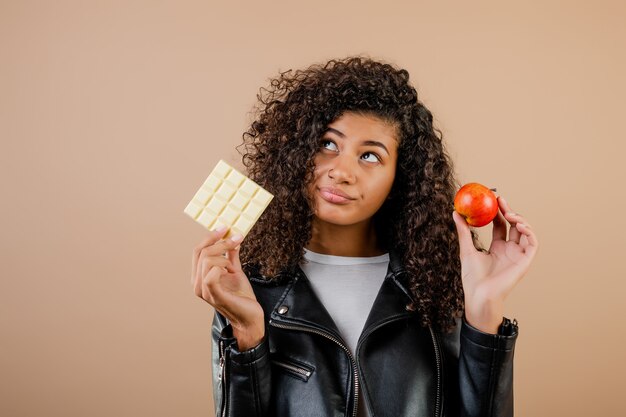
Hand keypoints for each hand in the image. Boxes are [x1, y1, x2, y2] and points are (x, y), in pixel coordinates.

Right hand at [191, 226, 264, 349]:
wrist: (249, 317)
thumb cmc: (241, 296)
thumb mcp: (236, 271)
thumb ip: (231, 256)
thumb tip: (233, 237)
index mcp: (200, 276)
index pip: (198, 250)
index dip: (210, 236)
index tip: (225, 227)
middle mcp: (197, 283)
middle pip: (201, 252)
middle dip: (221, 242)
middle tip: (236, 239)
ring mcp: (204, 291)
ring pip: (206, 260)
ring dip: (224, 257)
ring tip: (232, 266)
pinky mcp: (214, 296)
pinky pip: (211, 275)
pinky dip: (222, 267)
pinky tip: (229, 271)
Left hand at [452, 196, 538, 333]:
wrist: (479, 294)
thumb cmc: (472, 277)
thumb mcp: (466, 249)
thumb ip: (463, 231)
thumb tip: (455, 213)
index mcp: (497, 248)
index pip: (501, 225)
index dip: (498, 211)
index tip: (492, 199)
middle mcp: (509, 250)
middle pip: (513, 225)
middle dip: (509, 210)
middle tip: (500, 199)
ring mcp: (518, 255)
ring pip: (525, 231)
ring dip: (519, 219)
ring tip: (508, 213)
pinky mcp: (525, 261)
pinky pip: (532, 243)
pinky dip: (528, 231)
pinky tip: (517, 224)